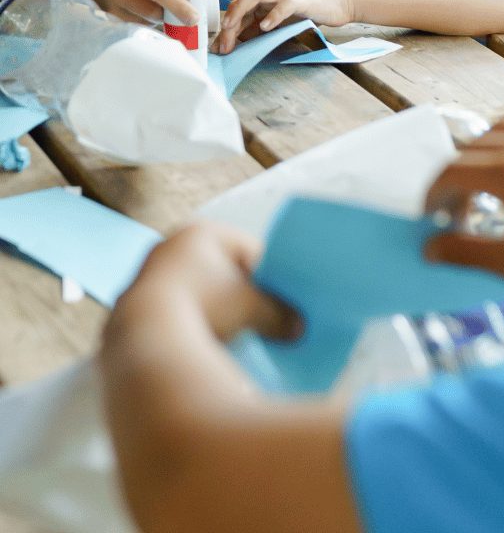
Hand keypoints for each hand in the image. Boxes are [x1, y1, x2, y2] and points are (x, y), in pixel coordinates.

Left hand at [106, 222, 299, 346]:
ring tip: (233, 337)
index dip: (268, 275)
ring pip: (192, 293)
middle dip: (239, 294)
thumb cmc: (205, 309)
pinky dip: (189, 327)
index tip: (282, 299)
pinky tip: (201, 347)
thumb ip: (278, 313)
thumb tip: (297, 329)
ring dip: (213, 312)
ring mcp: (144, 278)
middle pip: (217, 270)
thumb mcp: (254, 309)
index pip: (246, 249)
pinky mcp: (128, 311)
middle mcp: (167, 247)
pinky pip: (171, 315)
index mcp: (200, 232)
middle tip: (261, 318)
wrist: (145, 345)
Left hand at [215, 0, 354, 53]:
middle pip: (242, 1)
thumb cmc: (315, 8)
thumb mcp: (284, 19)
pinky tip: (265, 27)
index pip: (240, 9)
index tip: (219, 48)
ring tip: (231, 28)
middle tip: (221, 46)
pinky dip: (273, 15)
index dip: (226, 28)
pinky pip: (285, 4)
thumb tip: (243, 39)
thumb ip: (265, 25)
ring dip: (240, 11)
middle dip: (228, 23)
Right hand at [424, 113, 503, 295]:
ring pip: (502, 126)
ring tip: (484, 182)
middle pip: (472, 149)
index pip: (451, 172)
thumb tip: (429, 248)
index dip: (433, 195)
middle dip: (456, 180)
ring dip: (483, 150)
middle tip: (457, 214)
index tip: (432, 219)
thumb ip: (464, 253)